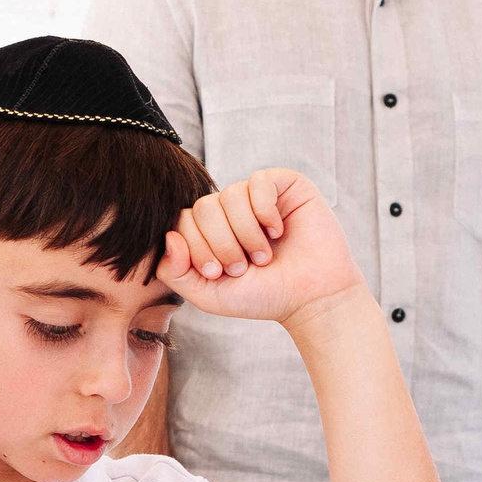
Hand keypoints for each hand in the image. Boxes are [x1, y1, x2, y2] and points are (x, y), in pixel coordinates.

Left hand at [159, 169, 365, 326]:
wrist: (312, 299)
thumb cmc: (263, 296)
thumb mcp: (208, 294)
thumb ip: (175, 272)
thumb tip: (169, 236)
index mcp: (208, 231)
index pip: (182, 221)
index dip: (196, 247)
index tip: (219, 273)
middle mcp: (229, 209)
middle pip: (203, 207)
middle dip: (221, 243)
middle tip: (243, 267)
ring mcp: (256, 196)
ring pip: (230, 195)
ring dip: (246, 233)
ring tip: (264, 255)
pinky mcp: (284, 185)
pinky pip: (258, 181)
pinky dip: (265, 211)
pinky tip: (278, 231)